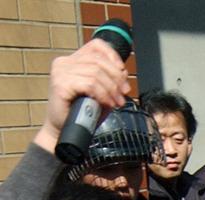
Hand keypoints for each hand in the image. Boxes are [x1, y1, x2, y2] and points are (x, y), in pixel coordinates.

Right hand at [33, 39, 130, 153]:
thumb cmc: (83, 111)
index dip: (113, 56)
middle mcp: (64, 62)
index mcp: (73, 60)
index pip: (96, 46)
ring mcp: (60, 72)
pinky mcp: (60, 84)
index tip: (122, 73)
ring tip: (117, 103)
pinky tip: (108, 104)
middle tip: (123, 94)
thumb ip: (110, 79)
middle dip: (116, 78)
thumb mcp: (101, 91)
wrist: (64, 129)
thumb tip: (123, 72)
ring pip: (96, 73)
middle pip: (99, 61)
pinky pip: (89, 84)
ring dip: (112, 90)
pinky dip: (103, 95)